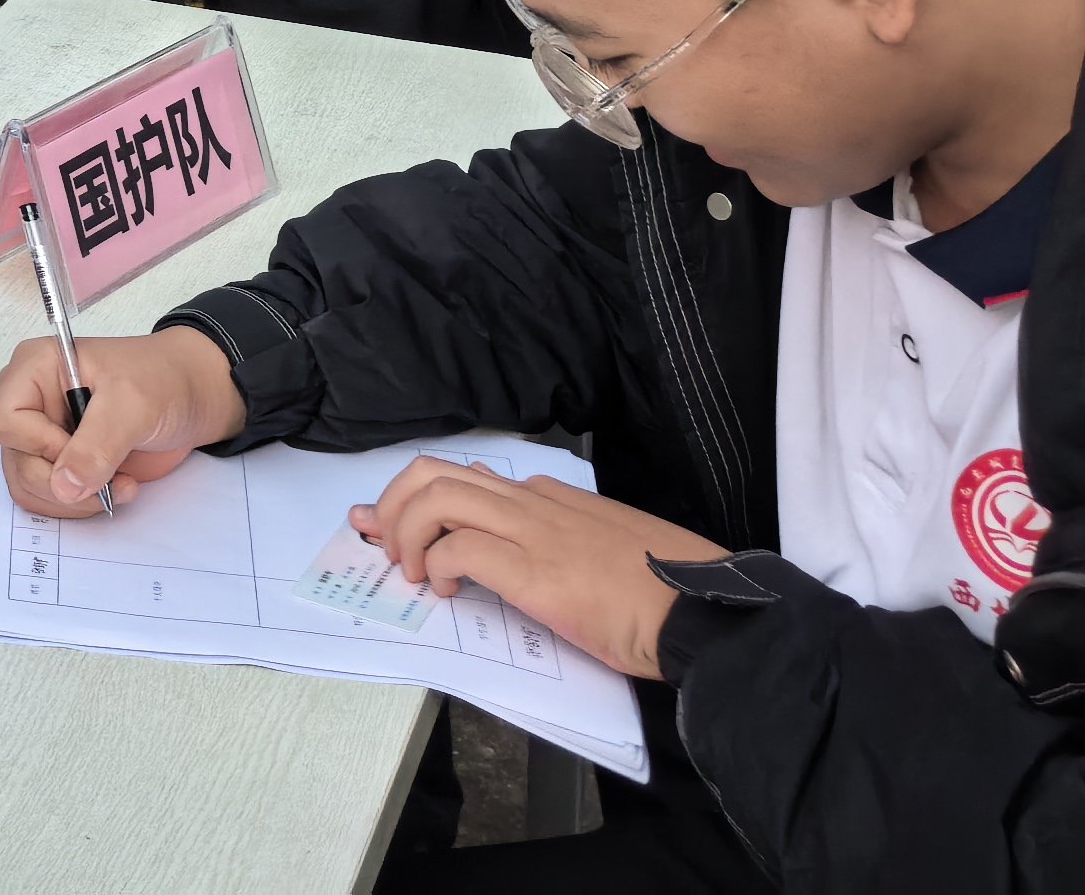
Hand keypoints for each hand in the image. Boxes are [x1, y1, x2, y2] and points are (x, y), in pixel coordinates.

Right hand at [0, 328, 245, 517]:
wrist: (192, 397)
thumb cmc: (161, 381)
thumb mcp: (131, 405)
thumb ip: (96, 445)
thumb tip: (63, 488)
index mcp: (32, 370)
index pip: (3, 423)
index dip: (39, 445)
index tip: (85, 445)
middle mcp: (30, 404)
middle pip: (16, 462)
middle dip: (63, 483)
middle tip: (109, 480)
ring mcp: (43, 436)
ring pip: (30, 487)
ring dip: (75, 500)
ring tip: (119, 484)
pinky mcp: (62, 463)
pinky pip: (50, 499)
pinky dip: (81, 505)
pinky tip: (116, 488)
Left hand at [352, 456, 726, 678]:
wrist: (700, 610)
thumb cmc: (663, 589)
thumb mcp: (606, 546)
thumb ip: (564, 536)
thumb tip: (519, 547)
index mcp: (552, 496)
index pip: (468, 476)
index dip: (418, 497)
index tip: (391, 520)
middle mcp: (535, 502)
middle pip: (435, 473)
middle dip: (394, 504)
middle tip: (384, 543)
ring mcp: (533, 531)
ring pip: (437, 497)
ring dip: (406, 533)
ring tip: (412, 571)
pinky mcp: (533, 570)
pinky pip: (458, 547)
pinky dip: (436, 565)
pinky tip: (446, 590)